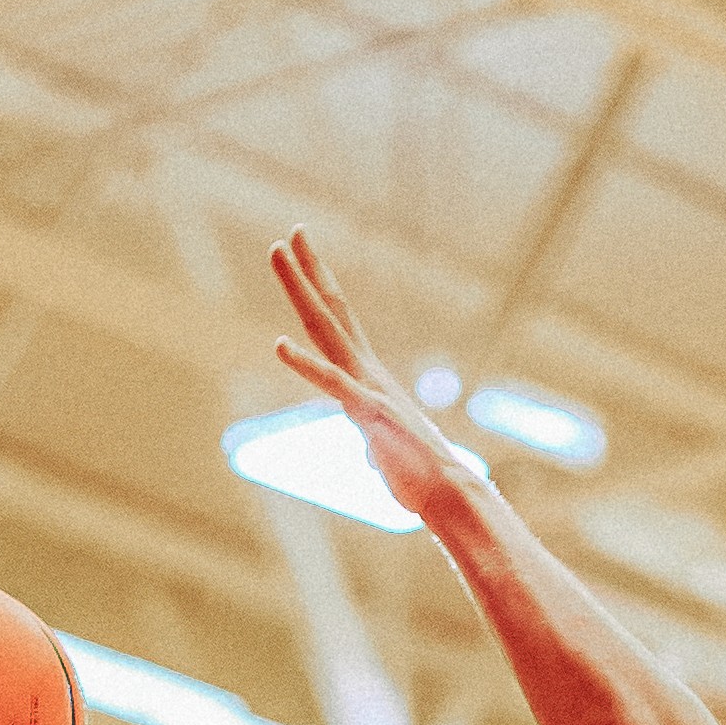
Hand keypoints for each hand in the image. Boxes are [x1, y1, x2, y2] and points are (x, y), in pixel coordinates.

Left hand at [267, 232, 489, 539]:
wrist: (448, 493)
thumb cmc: (420, 477)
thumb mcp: (387, 453)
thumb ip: (375, 444)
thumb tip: (375, 456)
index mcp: (366, 378)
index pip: (339, 323)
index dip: (320, 287)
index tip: (305, 255)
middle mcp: (365, 372)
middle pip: (330, 312)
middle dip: (308, 272)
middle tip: (291, 232)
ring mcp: (366, 388)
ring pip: (326, 330)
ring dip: (299, 290)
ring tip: (277, 253)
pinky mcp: (368, 414)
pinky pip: (332, 384)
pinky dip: (305, 364)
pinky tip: (279, 345)